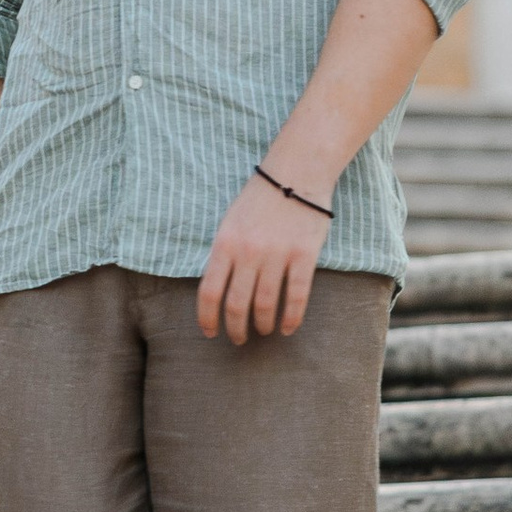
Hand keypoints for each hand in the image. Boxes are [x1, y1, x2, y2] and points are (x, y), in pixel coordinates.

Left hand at [197, 176, 327, 343]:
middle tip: (239, 339)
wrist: (295, 172)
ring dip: (262, 324)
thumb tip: (217, 291)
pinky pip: (297, 296)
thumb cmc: (260, 199)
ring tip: (263, 331)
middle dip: (235, 328)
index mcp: (224, 244)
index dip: (207, 318)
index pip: (209, 292)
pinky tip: (288, 328)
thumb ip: (223, 254)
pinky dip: (292, 318)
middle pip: (236, 304)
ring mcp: (276, 255)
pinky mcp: (303, 256)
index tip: (210, 333)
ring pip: (266, 305)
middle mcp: (247, 253)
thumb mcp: (230, 223)